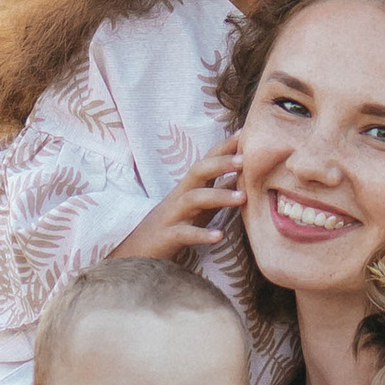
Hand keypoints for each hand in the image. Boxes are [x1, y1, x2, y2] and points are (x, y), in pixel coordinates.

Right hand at [109, 139, 243, 262]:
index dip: (224, 147)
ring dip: (218, 196)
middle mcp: (180, 196)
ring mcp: (173, 216)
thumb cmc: (175, 224)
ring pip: (193, 199)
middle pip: (197, 171)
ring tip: (243, 198)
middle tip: (244, 160)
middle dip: (220, 163)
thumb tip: (245, 177)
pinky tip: (218, 236)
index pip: (207, 161)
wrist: (138, 251)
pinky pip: (184, 233)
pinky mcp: (167, 237)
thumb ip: (220, 190)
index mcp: (189, 187)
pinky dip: (201, 234)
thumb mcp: (199, 206)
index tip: (244, 133)